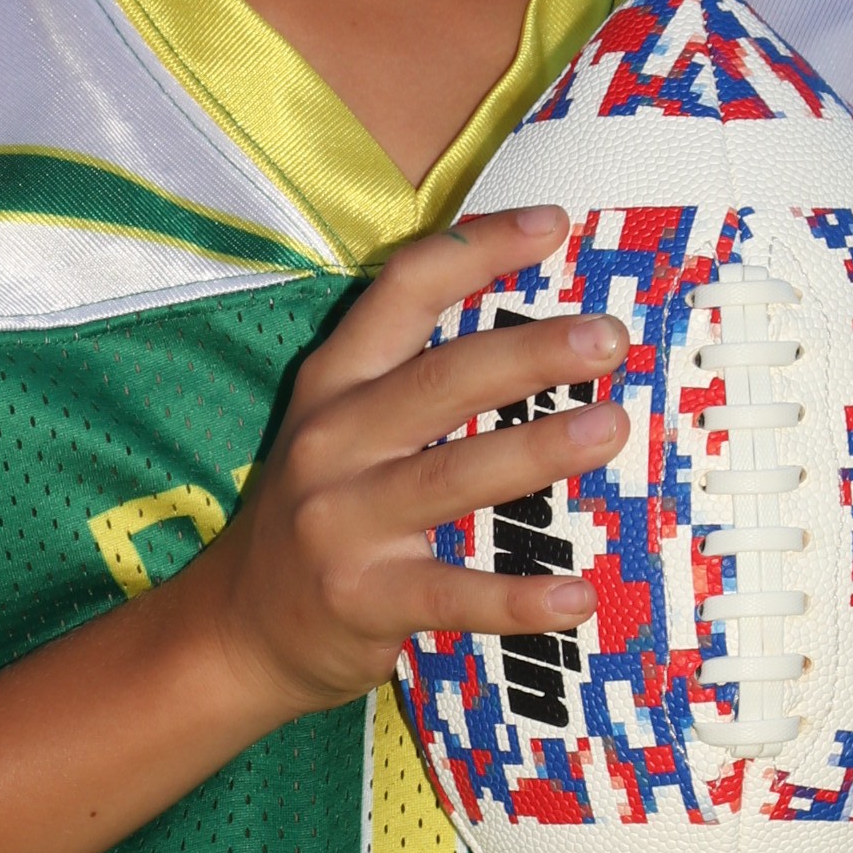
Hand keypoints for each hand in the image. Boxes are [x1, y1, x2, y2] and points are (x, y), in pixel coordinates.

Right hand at [194, 205, 629, 725]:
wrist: (240, 628)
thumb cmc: (323, 511)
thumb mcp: (340, 426)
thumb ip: (414, 378)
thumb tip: (548, 334)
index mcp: (335, 383)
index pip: (404, 292)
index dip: (478, 249)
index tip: (555, 224)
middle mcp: (334, 440)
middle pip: (442, 380)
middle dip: (532, 353)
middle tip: (610, 338)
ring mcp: (344, 520)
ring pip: (453, 476)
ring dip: (539, 449)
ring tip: (612, 428)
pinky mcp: (363, 598)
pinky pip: (453, 595)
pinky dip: (518, 598)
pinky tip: (579, 596)